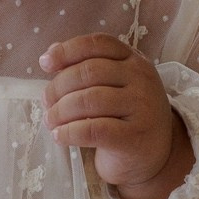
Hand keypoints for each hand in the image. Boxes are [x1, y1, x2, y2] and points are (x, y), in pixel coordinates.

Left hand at [41, 35, 194, 198]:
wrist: (155, 154)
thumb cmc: (126, 117)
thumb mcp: (113, 86)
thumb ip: (85, 67)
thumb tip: (50, 54)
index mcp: (134, 60)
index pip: (99, 44)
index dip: (68, 50)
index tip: (44, 64)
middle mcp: (142, 79)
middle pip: (89, 72)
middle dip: (58, 87)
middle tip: (46, 103)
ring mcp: (142, 107)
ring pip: (89, 100)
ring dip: (60, 112)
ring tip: (51, 121)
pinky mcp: (134, 137)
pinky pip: (93, 130)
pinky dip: (69, 133)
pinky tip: (60, 137)